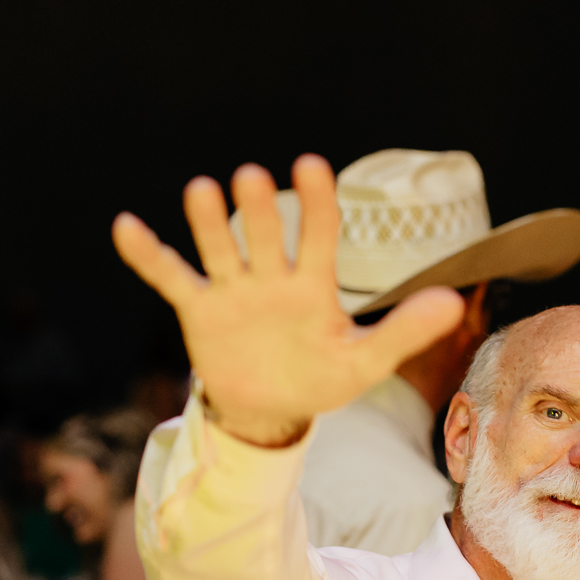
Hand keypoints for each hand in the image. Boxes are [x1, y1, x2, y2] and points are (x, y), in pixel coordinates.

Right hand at [112, 155, 464, 446]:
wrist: (271, 411)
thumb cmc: (320, 379)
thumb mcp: (365, 363)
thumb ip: (404, 332)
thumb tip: (453, 303)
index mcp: (314, 286)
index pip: (318, 238)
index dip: (315, 205)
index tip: (312, 167)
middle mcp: (272, 278)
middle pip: (265, 238)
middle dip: (258, 212)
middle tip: (253, 179)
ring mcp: (233, 291)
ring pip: (219, 250)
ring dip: (209, 224)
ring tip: (202, 191)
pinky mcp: (199, 309)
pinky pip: (171, 277)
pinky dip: (148, 256)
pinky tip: (126, 226)